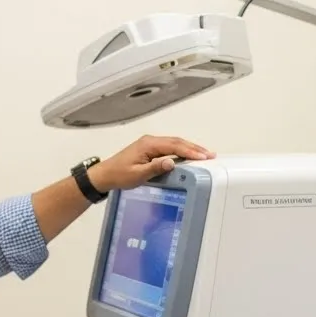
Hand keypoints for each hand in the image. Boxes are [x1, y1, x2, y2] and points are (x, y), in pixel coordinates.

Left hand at [88, 135, 213, 191]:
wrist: (105, 174)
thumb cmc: (119, 175)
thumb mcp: (137, 175)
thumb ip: (155, 168)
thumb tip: (172, 162)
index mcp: (148, 144)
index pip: (174, 146)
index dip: (190, 151)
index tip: (204, 157)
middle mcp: (150, 141)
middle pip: (177, 142)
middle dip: (194, 148)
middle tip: (210, 154)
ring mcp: (150, 144)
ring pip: (174, 143)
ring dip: (189, 148)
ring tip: (204, 154)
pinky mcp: (150, 149)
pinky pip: (170, 147)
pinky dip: (181, 150)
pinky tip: (189, 156)